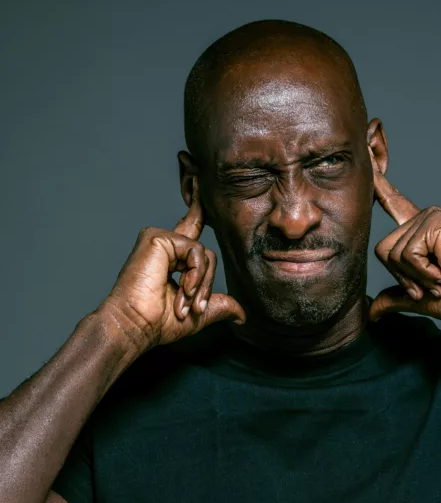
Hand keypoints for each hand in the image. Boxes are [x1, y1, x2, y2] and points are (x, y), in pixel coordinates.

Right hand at [96, 192, 245, 353]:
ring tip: (185, 304)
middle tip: (193, 308)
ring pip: (205, 255)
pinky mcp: (158, 238)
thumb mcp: (199, 315)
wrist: (136, 325)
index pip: (192, 224)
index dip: (198, 203)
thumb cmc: (159, 322)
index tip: (199, 176)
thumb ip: (220, 306)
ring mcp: (161, 239)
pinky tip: (183, 288)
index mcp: (173, 257)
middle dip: (204, 283)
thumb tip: (242, 315)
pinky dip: (195, 274)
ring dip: (200, 284)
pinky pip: (196, 252)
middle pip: (206, 250)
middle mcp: (167, 244)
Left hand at [368, 171, 440, 324]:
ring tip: (439, 278)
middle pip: (382, 250)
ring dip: (415, 277)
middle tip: (432, 283)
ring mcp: (429, 217)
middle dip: (403, 277)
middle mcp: (422, 218)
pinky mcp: (435, 223)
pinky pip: (407, 255)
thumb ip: (394, 298)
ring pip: (393, 254)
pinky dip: (422, 273)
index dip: (379, 184)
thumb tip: (371, 313)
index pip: (392, 202)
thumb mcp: (418, 299)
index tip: (367, 155)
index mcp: (418, 231)